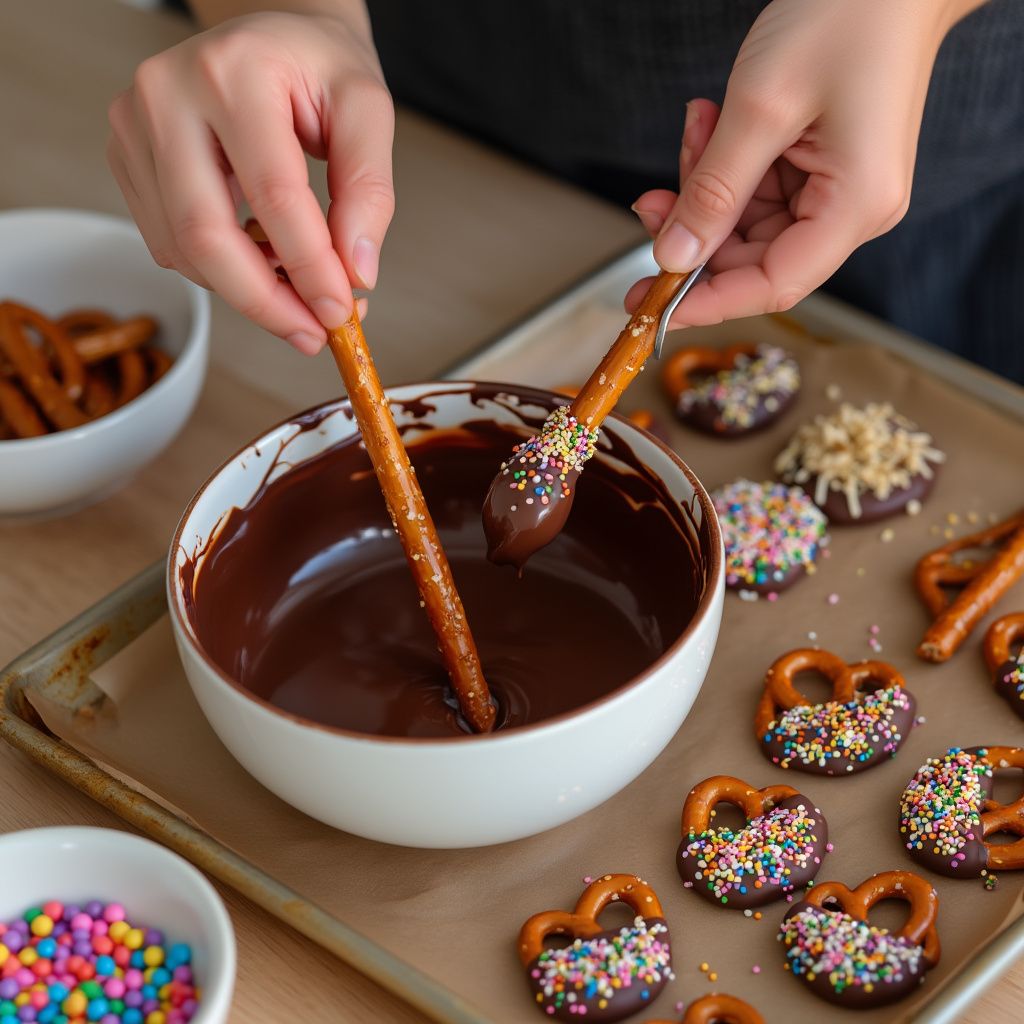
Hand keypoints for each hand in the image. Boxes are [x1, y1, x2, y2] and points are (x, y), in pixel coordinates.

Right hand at [107, 7, 392, 353]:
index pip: (273, 193)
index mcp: (232, 72)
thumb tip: (357, 273)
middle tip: (311, 333)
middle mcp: (167, 93)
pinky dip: (220, 272)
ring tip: (298, 295)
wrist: (270, 36)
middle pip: (205, 232)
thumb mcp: (366, 110)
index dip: (308, 267)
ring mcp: (135, 126)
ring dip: (245, 292)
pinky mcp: (127, 158)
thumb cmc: (317, 68)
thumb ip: (370, 191)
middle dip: (264, 300)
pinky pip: (170, 243)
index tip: (339, 312)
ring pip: (183, 249)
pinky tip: (261, 261)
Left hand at [627, 0, 982, 327]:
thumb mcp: (762, 108)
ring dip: (706, 185)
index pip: (773, 284)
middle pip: (754, 258)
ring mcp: (840, 191)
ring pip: (747, 224)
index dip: (707, 302)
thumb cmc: (847, 16)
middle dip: (696, 231)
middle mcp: (855, 210)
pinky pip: (758, 191)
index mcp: (856, 206)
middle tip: (649, 200)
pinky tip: (711, 123)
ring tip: (697, 127)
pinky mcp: (824, 170)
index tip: (652, 306)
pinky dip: (724, 164)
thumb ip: (713, 192)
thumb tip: (673, 256)